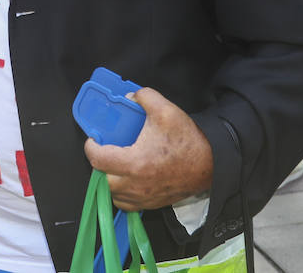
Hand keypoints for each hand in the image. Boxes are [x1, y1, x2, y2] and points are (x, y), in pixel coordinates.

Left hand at [84, 88, 212, 211]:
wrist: (211, 163)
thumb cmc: (188, 140)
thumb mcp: (166, 110)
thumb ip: (144, 97)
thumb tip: (129, 97)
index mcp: (134, 162)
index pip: (98, 160)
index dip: (91, 147)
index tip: (94, 139)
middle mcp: (136, 185)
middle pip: (103, 181)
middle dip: (101, 165)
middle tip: (107, 151)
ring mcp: (144, 197)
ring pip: (114, 195)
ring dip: (110, 181)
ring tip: (116, 165)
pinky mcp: (152, 204)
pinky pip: (128, 205)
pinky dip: (123, 194)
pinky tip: (128, 180)